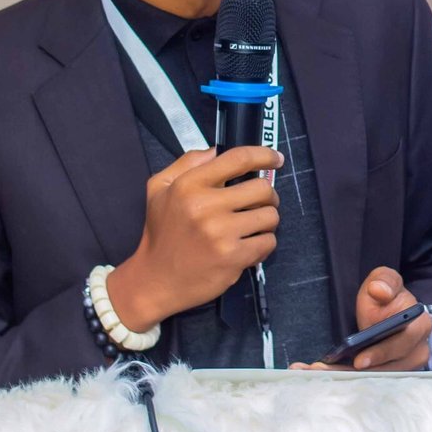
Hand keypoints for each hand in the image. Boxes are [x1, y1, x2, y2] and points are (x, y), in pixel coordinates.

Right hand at [107, 145, 282, 329]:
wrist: (155, 280)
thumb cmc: (161, 233)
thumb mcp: (159, 189)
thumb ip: (186, 163)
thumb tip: (216, 150)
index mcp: (189, 185)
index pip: (238, 159)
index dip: (264, 155)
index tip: (276, 159)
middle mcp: (205, 206)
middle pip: (262, 188)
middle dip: (267, 195)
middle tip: (258, 204)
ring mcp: (220, 233)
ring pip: (270, 216)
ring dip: (266, 221)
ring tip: (252, 227)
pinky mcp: (232, 257)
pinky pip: (268, 242)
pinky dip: (264, 244)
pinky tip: (248, 246)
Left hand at [290, 266, 431, 371]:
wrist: (387, 309)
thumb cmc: (386, 295)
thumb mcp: (385, 280)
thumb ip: (384, 281)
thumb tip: (379, 291)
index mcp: (419, 326)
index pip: (402, 344)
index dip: (381, 353)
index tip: (359, 360)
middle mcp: (416, 352)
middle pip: (385, 369)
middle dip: (352, 371)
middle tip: (322, 369)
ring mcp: (403, 367)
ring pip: (374, 379)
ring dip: (344, 377)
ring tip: (314, 371)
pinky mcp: (387, 375)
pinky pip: (367, 381)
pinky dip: (345, 379)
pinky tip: (322, 375)